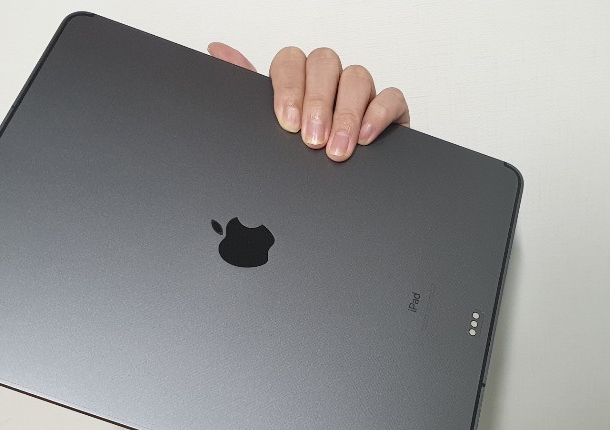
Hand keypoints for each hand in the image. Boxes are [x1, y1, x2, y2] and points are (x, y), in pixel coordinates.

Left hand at [208, 43, 409, 161]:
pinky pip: (390, 97)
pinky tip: (365, 138)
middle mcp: (328, 81)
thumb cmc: (298, 158)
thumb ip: (245, 89)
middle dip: (317, 103)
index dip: (289, 88)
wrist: (337, 198)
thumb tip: (218, 50)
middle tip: (311, 140)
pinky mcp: (388, 109)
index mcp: (297, 81)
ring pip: (357, 76)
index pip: (291, 61)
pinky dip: (378, 115)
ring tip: (336, 149)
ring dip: (345, 114)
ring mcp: (359, 93)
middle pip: (325, 62)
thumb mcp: (266, 128)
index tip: (287, 122)